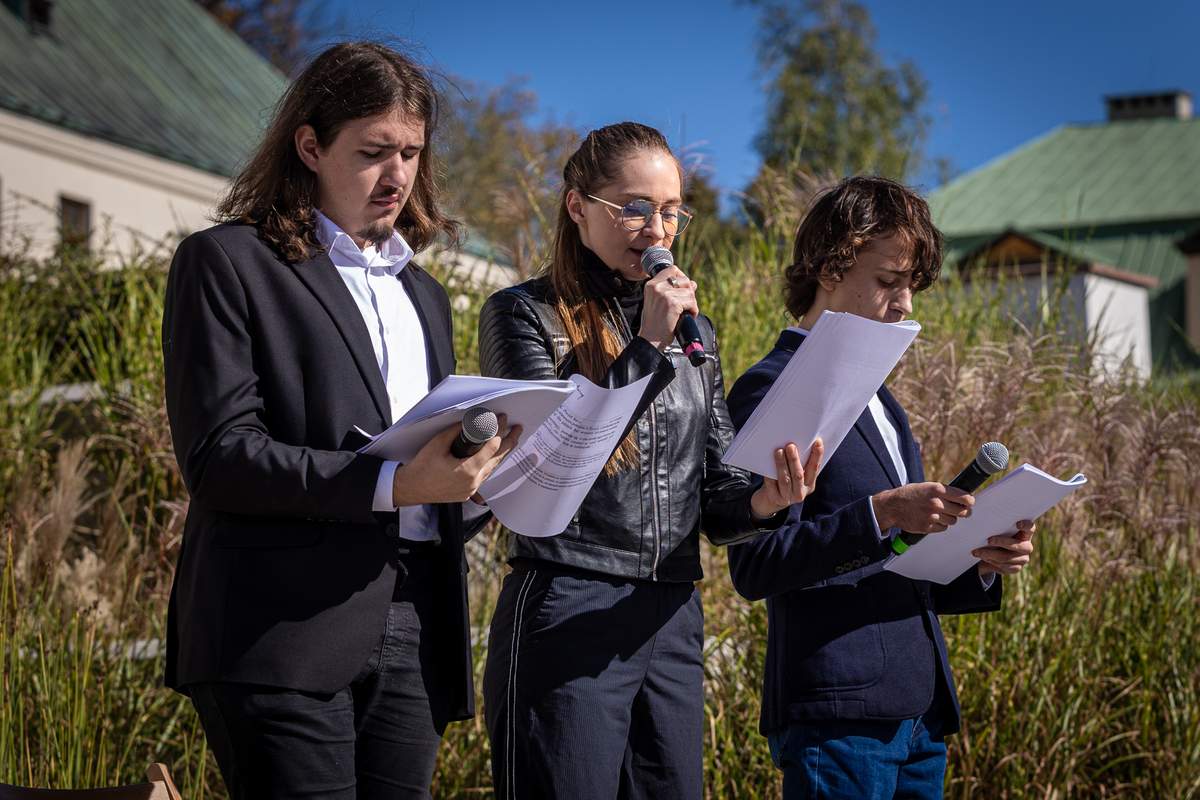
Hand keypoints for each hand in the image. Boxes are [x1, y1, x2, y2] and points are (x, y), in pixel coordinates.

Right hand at [392, 416, 521, 505]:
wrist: (410, 489)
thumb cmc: (421, 467)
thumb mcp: (438, 444)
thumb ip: (456, 432)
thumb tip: (471, 421)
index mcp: (468, 470)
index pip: (491, 447)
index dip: (498, 430)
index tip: (502, 418)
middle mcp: (473, 482)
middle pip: (497, 459)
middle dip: (509, 442)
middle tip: (518, 428)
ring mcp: (471, 490)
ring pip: (492, 469)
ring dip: (501, 453)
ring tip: (511, 440)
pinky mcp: (467, 493)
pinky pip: (483, 476)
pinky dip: (490, 464)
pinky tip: (494, 456)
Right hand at [637, 265, 697, 350]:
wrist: (650, 339)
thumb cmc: (656, 324)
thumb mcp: (660, 302)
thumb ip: (672, 291)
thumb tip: (693, 284)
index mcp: (651, 285)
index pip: (672, 269)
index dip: (682, 277)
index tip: (683, 289)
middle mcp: (656, 286)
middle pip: (684, 279)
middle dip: (689, 292)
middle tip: (685, 305)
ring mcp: (664, 294)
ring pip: (690, 292)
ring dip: (691, 304)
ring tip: (684, 313)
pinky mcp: (672, 303)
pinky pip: (691, 302)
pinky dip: (693, 311)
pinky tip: (685, 317)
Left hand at [751, 439, 823, 518]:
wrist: (770, 501)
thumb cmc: (786, 481)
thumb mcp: (795, 475)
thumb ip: (800, 464)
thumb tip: (797, 441)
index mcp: (810, 485)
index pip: (815, 468)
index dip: (817, 455)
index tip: (817, 442)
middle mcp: (800, 493)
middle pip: (798, 475)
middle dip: (795, 459)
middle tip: (790, 446)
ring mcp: (788, 498)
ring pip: (785, 480)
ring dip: (782, 465)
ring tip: (778, 451)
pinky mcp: (775, 499)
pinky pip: (772, 485)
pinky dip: (770, 475)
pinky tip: (767, 466)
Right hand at [872, 482, 973, 532]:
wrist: (893, 506)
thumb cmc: (911, 494)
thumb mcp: (927, 486)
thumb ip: (944, 492)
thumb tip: (963, 498)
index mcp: (937, 490)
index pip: (965, 499)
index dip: (969, 501)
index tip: (969, 502)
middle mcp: (936, 503)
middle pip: (963, 512)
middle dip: (963, 511)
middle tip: (961, 510)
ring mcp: (932, 517)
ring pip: (953, 521)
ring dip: (950, 518)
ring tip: (940, 513)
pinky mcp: (927, 527)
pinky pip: (943, 528)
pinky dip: (940, 525)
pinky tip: (932, 519)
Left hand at [976, 520, 1035, 576]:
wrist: (994, 552)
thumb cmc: (996, 535)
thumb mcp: (997, 529)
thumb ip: (997, 526)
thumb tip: (981, 522)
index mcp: (1025, 533)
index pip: (1030, 528)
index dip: (1026, 526)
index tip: (1017, 524)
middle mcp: (1027, 546)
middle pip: (1017, 546)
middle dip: (1001, 542)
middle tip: (988, 540)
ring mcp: (1023, 558)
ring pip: (1007, 557)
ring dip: (990, 554)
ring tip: (977, 552)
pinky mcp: (1016, 568)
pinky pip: (1004, 566)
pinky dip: (991, 562)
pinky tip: (983, 558)